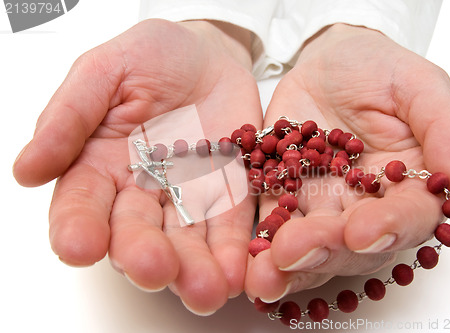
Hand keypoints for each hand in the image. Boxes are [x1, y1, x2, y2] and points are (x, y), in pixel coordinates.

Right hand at [13, 19, 261, 314]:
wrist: (208, 55)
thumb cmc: (151, 57)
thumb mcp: (105, 71)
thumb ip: (69, 115)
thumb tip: (27, 169)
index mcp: (99, 166)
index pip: (81, 205)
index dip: (78, 227)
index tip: (79, 246)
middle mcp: (140, 192)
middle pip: (136, 233)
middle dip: (144, 254)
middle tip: (153, 268)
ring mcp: (187, 197)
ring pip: (186, 241)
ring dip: (194, 268)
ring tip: (204, 290)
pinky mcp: (228, 195)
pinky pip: (231, 227)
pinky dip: (233, 251)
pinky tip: (236, 272)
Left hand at [246, 24, 449, 301]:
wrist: (328, 63)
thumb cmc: (380, 70)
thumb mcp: (419, 85)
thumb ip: (446, 129)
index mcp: (409, 187)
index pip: (408, 219)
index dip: (388, 229)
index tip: (363, 231)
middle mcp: (366, 207)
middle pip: (353, 247)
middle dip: (324, 252)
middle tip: (294, 252)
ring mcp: (322, 207)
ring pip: (310, 247)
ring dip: (287, 264)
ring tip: (264, 273)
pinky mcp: (283, 199)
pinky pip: (271, 226)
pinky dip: (260, 245)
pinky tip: (246, 258)